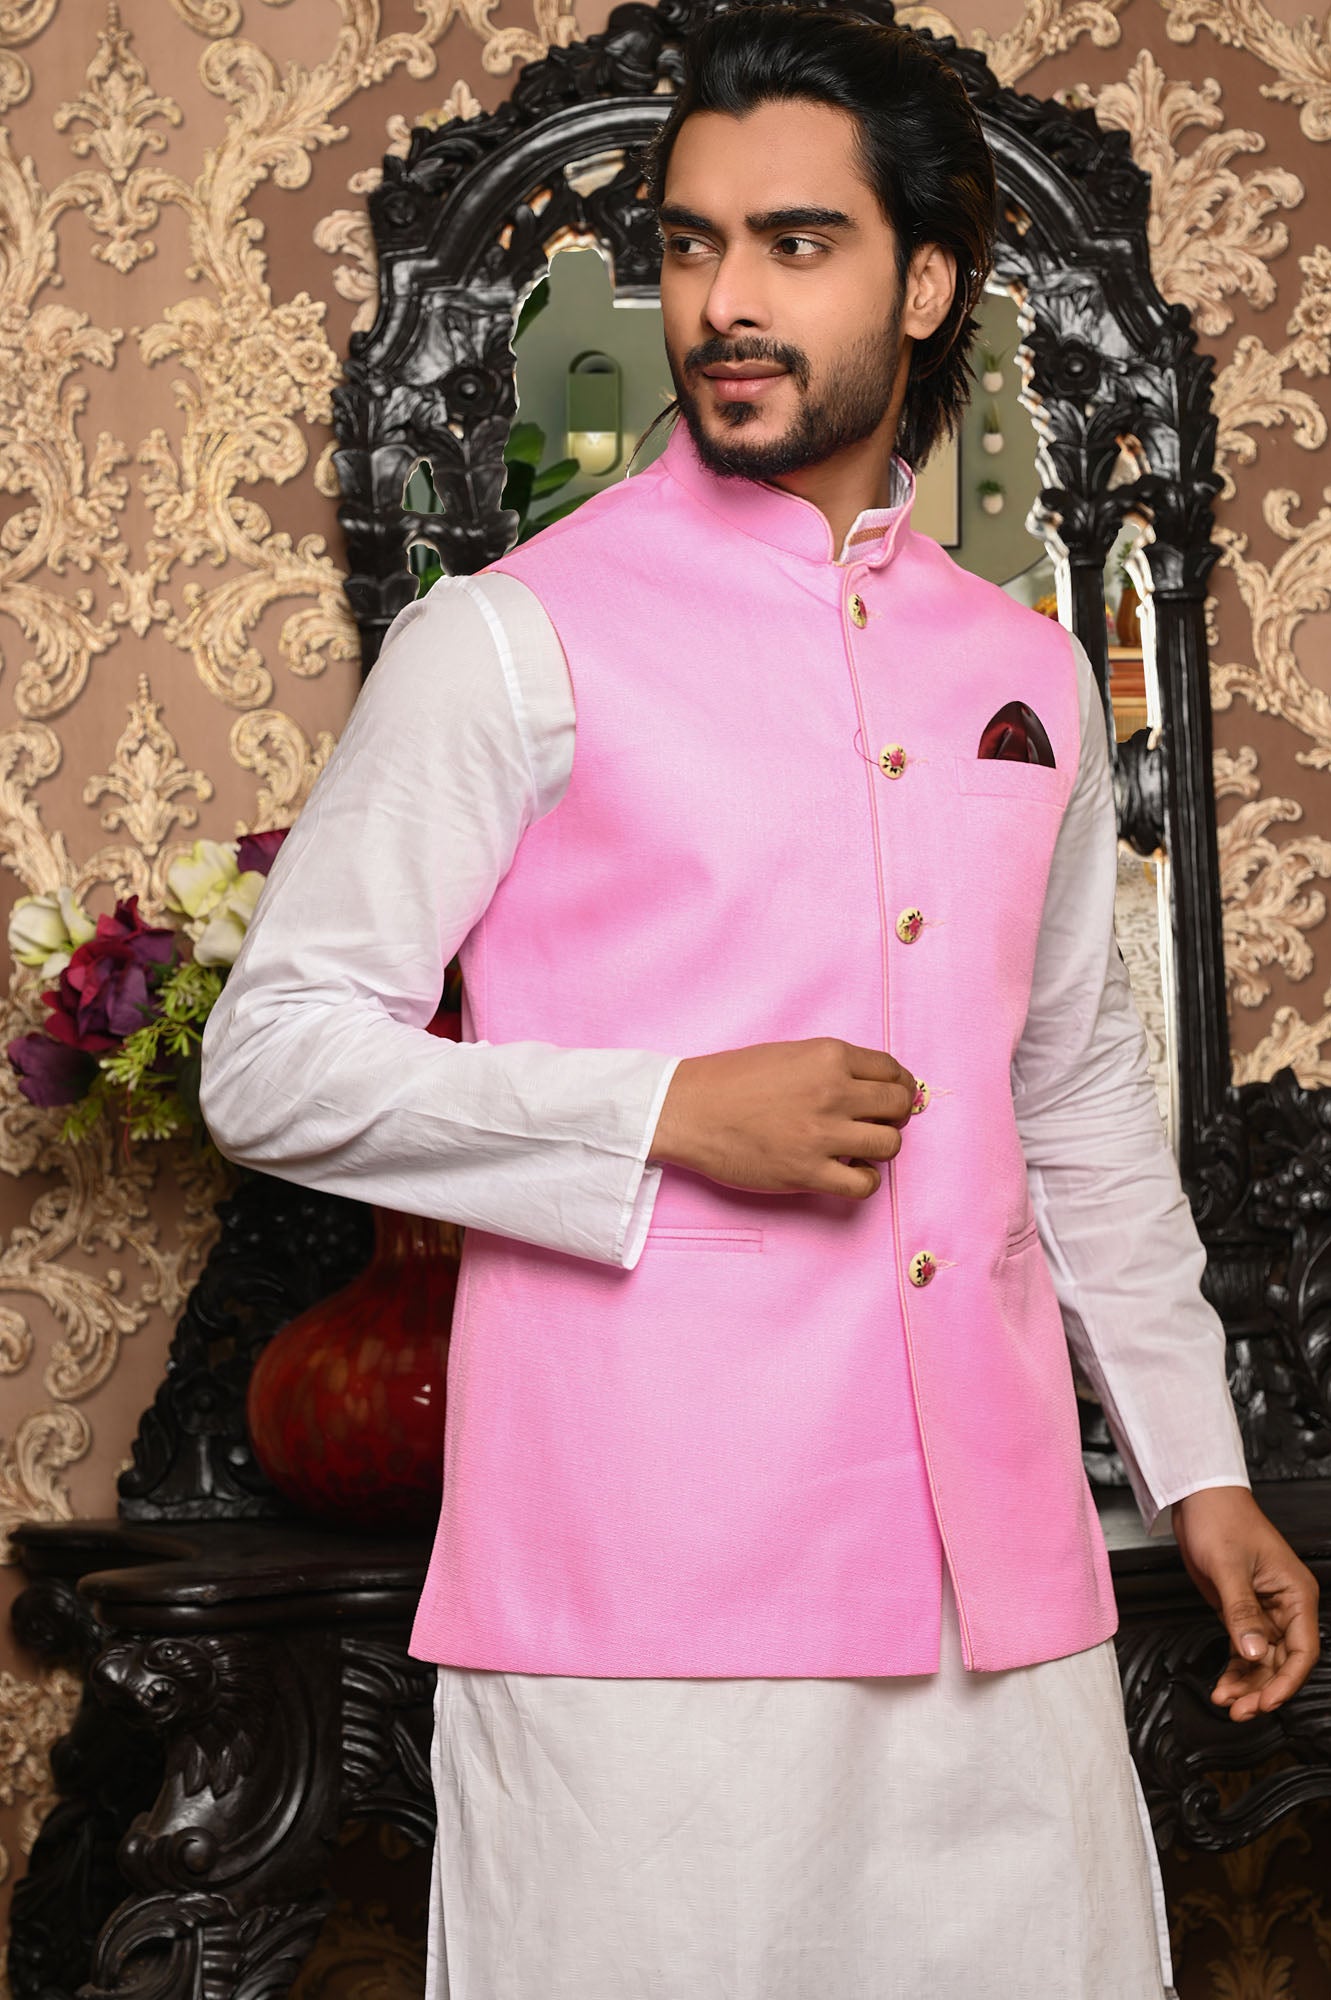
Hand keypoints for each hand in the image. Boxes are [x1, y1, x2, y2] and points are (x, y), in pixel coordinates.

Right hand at [646, 1037, 916, 1200]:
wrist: (687, 1110)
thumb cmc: (730, 1080)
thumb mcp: (788, 1054)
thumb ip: (830, 1066)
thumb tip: (873, 1086)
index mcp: (828, 1056)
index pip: (893, 1071)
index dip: (898, 1086)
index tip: (890, 1097)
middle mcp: (832, 1092)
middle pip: (898, 1107)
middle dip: (894, 1116)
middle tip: (873, 1123)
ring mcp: (822, 1134)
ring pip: (890, 1145)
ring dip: (879, 1148)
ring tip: (856, 1148)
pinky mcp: (808, 1172)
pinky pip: (865, 1184)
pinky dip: (863, 1181)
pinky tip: (845, 1172)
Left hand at [1170, 1485, 1319, 1721]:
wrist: (1198, 1498)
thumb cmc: (1221, 1519)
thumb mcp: (1229, 1567)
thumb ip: (1241, 1612)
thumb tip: (1254, 1653)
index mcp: (1296, 1594)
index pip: (1303, 1650)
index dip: (1287, 1681)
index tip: (1267, 1702)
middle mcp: (1285, 1606)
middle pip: (1283, 1661)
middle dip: (1263, 1689)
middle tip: (1239, 1710)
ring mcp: (1264, 1611)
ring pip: (1263, 1661)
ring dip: (1247, 1684)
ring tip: (1227, 1703)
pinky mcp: (1241, 1611)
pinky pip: (1244, 1650)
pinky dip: (1235, 1670)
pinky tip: (1223, 1686)